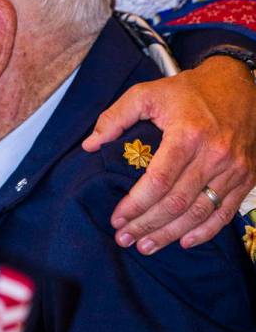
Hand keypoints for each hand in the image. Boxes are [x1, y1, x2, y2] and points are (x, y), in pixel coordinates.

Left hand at [82, 56, 255, 254]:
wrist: (237, 85)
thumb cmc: (186, 91)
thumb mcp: (146, 93)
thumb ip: (115, 117)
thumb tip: (90, 145)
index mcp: (186, 135)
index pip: (158, 181)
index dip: (135, 204)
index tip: (117, 218)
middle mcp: (213, 155)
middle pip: (176, 203)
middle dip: (147, 225)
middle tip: (125, 238)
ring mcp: (233, 169)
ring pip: (199, 213)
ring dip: (170, 234)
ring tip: (146, 246)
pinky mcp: (246, 177)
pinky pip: (225, 213)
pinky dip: (204, 232)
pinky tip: (182, 241)